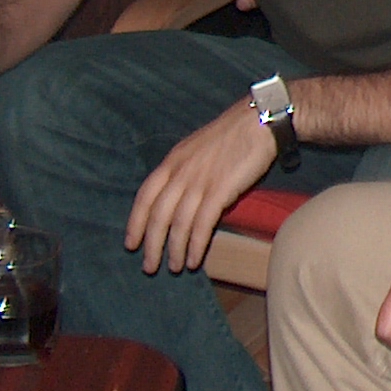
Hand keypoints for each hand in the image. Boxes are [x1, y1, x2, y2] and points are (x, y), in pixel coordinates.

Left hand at [126, 100, 273, 272]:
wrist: (259, 121)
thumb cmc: (232, 134)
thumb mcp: (196, 148)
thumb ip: (183, 170)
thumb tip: (178, 194)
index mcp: (172, 162)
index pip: (144, 197)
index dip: (135, 223)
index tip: (131, 243)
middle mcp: (180, 173)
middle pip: (158, 216)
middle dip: (151, 245)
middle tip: (149, 267)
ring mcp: (199, 182)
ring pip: (178, 224)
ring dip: (174, 250)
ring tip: (175, 268)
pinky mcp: (220, 191)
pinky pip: (202, 224)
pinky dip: (196, 245)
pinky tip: (194, 260)